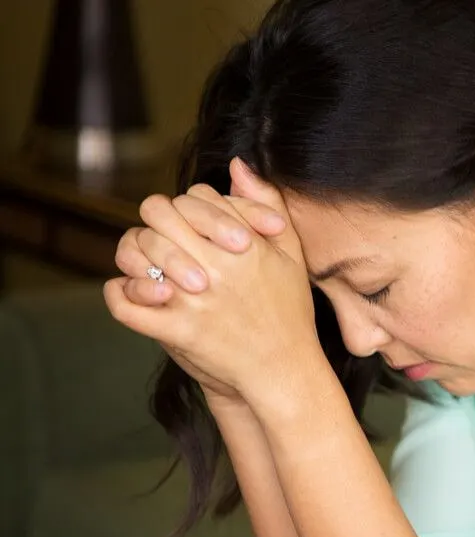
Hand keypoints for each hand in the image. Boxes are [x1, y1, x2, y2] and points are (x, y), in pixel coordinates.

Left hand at [105, 158, 324, 405]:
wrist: (284, 370)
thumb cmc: (289, 310)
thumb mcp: (291, 253)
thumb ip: (267, 204)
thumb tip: (237, 164)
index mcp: (241, 245)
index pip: (195, 199)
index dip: (192, 206)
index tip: (198, 223)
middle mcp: (214, 267)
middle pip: (159, 216)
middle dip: (158, 220)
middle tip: (166, 235)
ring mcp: (192, 301)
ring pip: (138, 253)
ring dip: (136, 253)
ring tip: (150, 263)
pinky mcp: (176, 331)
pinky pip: (126, 306)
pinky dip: (120, 294)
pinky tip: (131, 290)